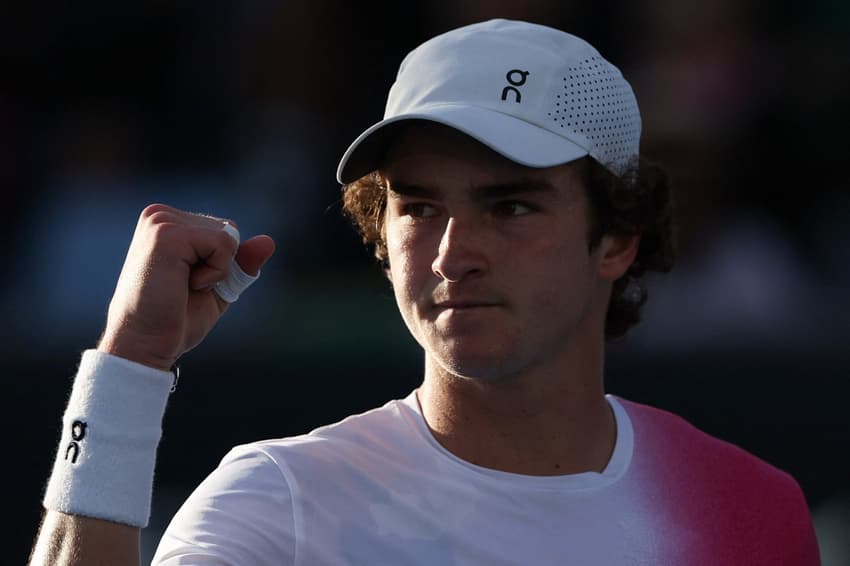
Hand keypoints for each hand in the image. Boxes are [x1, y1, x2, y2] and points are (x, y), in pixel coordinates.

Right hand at [97, 204, 275, 369]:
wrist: (145, 343)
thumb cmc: (176, 319)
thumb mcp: (218, 286)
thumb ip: (241, 262)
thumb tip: (269, 241)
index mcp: (167, 222)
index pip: (224, 230)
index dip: (221, 264)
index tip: (187, 284)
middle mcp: (160, 215)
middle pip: (229, 230)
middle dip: (220, 265)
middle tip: (184, 288)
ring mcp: (160, 221)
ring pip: (228, 236)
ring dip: (217, 270)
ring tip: (181, 285)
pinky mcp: (166, 234)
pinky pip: (223, 244)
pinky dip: (215, 272)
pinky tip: (183, 283)